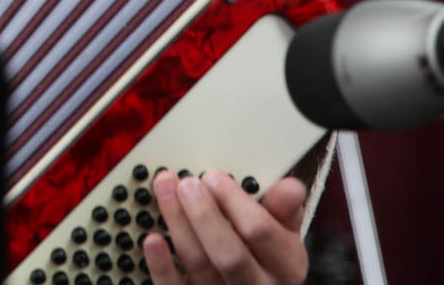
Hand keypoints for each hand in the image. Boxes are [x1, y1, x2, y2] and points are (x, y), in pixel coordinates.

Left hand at [143, 170, 308, 284]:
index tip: (214, 176)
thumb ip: (283, 210)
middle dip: (205, 215)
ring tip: (166, 191)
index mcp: (285, 266)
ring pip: (199, 265)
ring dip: (178, 224)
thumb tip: (291, 186)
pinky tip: (151, 238)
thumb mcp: (283, 236)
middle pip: (230, 255)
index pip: (260, 232)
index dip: (235, 201)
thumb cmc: (266, 258)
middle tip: (188, 184)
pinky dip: (161, 264)